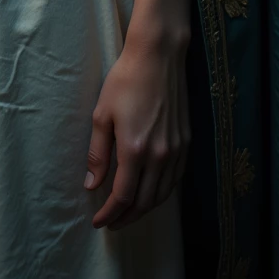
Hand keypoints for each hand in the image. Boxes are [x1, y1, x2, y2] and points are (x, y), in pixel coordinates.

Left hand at [84, 29, 190, 228]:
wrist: (158, 56)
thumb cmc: (125, 80)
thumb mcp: (102, 114)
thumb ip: (98, 154)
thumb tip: (92, 185)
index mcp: (135, 150)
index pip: (123, 197)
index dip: (110, 213)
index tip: (98, 221)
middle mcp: (160, 156)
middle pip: (145, 202)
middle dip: (127, 218)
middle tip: (112, 222)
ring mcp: (176, 150)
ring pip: (162, 194)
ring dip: (145, 209)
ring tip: (129, 212)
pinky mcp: (186, 142)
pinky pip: (175, 180)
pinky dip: (162, 193)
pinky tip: (151, 192)